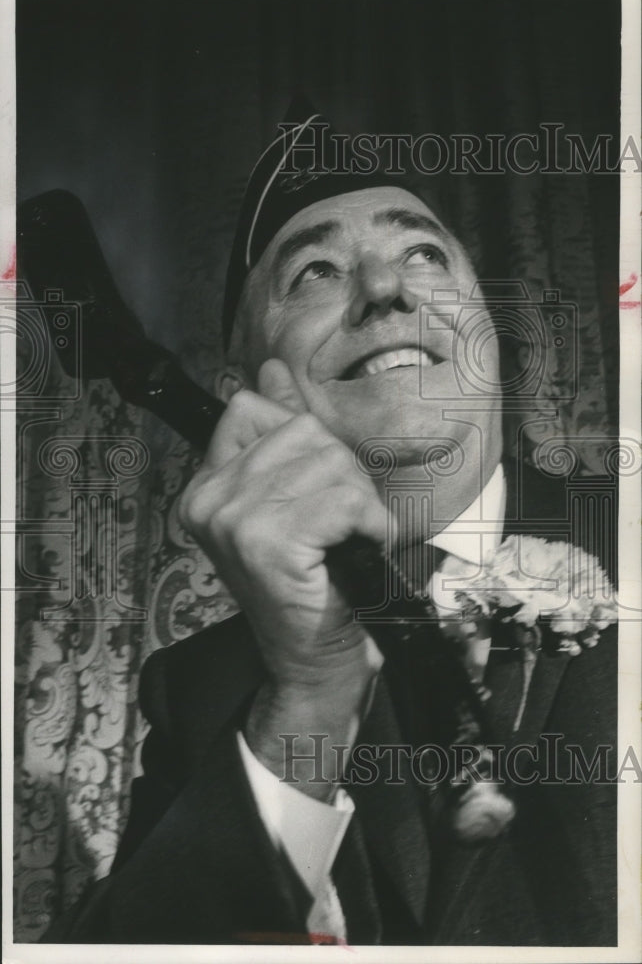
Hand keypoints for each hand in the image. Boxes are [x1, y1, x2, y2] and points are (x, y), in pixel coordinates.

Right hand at [178, 360, 390, 792]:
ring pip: (328, 462)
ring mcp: (232, 521)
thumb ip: (280, 432)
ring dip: (359, 501)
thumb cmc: (312, 580)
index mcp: (206, 485)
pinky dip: (367, 522)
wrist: (315, 657)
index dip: (303, 440)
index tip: (316, 487)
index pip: (251, 409)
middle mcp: (208, 499)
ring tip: (347, 539)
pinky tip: (357, 549)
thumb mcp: (293, 498)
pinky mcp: (267, 543)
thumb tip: (272, 369)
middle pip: (303, 431)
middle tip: (341, 524)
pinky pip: (342, 499)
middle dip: (342, 474)